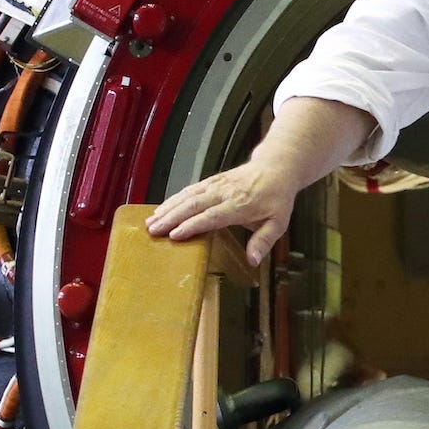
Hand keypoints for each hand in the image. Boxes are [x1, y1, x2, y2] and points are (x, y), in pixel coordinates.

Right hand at [145, 159, 298, 263]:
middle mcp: (225, 193)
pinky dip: (173, 199)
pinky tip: (161, 209)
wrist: (276, 168)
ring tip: (151, 221)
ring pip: (188, 195)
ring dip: (168, 208)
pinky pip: (190, 189)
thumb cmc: (276, 198)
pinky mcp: (211, 181)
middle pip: (194, 204)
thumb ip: (264, 241)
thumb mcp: (278, 222)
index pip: (213, 216)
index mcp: (241, 205)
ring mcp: (216, 185)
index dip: (193, 225)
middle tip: (153, 230)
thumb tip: (252, 259)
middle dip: (172, 218)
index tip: (175, 235)